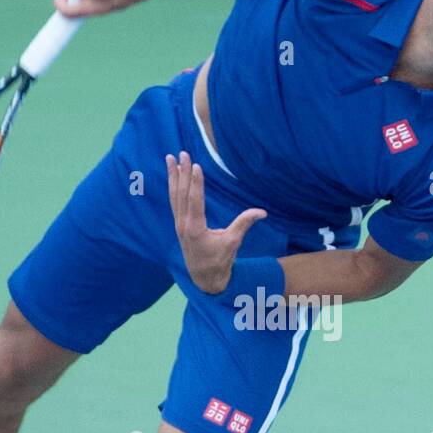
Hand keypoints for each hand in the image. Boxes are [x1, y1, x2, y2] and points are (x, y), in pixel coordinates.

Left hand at [165, 150, 266, 294]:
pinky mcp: (179, 224)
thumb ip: (244, 224)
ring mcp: (179, 224)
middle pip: (182, 194)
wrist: (204, 278)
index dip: (196, 183)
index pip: (195, 201)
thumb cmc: (220, 261)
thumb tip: (262, 212)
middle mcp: (184, 225)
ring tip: (170, 158)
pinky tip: (173, 175)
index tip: (195, 166)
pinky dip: (173, 187)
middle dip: (182, 173)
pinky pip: (174, 201)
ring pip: (174, 196)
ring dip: (173, 177)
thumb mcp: (233, 243)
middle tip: (182, 154)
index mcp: (196, 229)